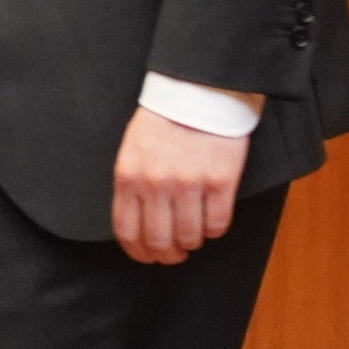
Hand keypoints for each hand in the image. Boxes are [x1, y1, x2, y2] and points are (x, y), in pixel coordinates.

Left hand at [110, 105, 249, 263]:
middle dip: (168, 255)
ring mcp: (189, 183)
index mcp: (129, 175)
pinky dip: (215, 230)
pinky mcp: (220, 181)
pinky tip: (212, 220)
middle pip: (160, 242)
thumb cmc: (162, 120)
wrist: (197, 91)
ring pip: (190, 238)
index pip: (128, 232)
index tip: (148, 257)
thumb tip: (137, 224)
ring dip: (193, 242)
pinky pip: (218, 225)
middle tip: (175, 254)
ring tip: (194, 234)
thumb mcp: (132, 149)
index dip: (139, 253)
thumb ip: (131, 185)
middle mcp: (156, 184)